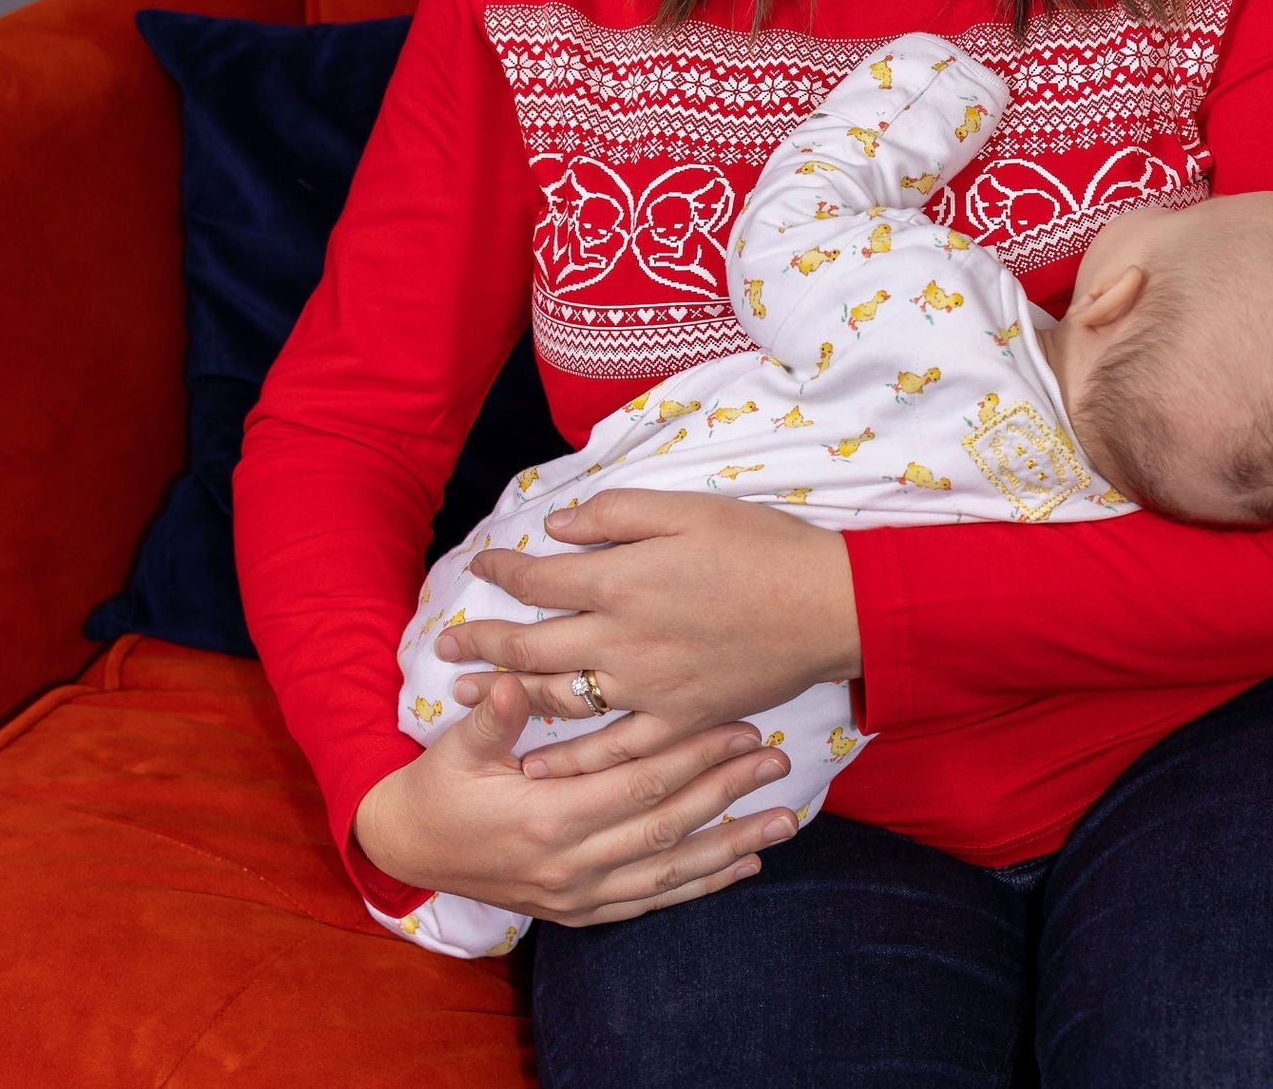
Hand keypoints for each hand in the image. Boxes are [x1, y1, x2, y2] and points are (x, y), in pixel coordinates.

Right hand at [353, 672, 800, 926]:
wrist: (409, 850)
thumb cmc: (438, 787)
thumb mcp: (457, 747)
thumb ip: (495, 717)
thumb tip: (514, 679)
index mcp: (546, 818)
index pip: (637, 786)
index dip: (691, 757)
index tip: (738, 727)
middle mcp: (571, 865)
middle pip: (666, 828)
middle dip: (726, 793)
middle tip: (777, 761)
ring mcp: (578, 894)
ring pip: (670, 872)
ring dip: (731, 845)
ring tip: (784, 820)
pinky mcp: (580, 910)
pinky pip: (652, 900)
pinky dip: (700, 885)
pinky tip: (742, 865)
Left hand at [433, 489, 860, 740]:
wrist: (825, 607)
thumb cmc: (759, 546)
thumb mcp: (686, 508)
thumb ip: (615, 514)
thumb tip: (557, 527)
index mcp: (620, 580)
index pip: (538, 579)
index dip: (502, 572)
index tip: (480, 568)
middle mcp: (620, 640)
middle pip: (531, 646)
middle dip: (482, 645)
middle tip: (446, 648)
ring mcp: (645, 689)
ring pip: (558, 699)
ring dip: (507, 697)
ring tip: (467, 696)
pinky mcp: (676, 722)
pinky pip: (610, 752)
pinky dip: (568, 761)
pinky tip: (536, 763)